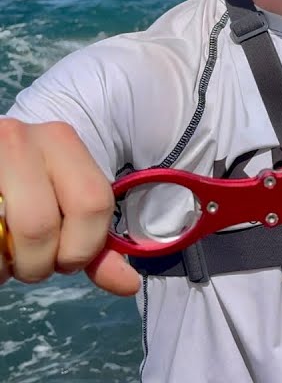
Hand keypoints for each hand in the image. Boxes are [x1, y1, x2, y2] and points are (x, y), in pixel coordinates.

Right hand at [0, 118, 138, 295]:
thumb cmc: (24, 193)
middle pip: (40, 225)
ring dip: (9, 265)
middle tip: (34, 265)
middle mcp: (20, 140)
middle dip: (40, 263)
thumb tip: (128, 284)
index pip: (92, 203)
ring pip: (5, 234)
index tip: (68, 259)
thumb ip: (92, 243)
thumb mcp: (62, 206)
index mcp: (60, 140)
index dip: (83, 247)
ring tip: (7, 256)